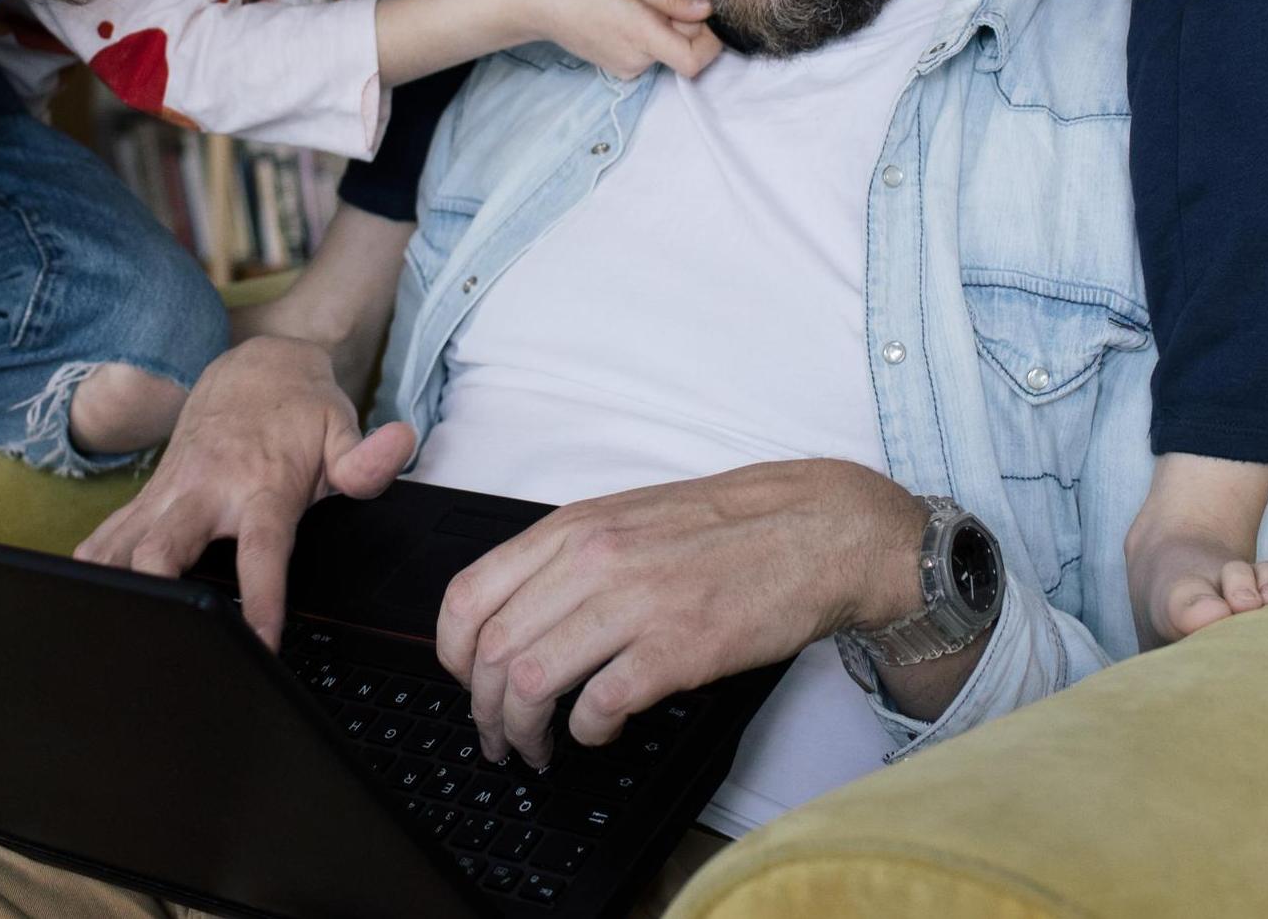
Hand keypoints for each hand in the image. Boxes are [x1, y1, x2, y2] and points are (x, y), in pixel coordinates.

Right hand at [73, 335, 415, 647]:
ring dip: (109, 587)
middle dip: (152, 588)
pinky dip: (91, 569)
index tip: (259, 642)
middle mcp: (206, 492)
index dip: (261, 598)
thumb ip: (367, 460)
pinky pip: (106, 536)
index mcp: (260, 488)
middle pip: (162, 548)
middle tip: (156, 640)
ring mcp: (169, 493)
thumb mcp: (344, 430)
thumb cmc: (303, 412)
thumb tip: (399, 445)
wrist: (256, 365)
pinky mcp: (146, 496)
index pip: (261, 552)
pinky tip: (80, 603)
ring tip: (100, 635)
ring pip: (119, 545)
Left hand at [434, 461, 925, 764]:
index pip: (469, 594)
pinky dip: (588, 732)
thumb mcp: (627, 518)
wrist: (814, 529)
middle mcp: (592, 559)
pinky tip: (602, 730)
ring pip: (530, 682)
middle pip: (491, 650)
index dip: (452, 655)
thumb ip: (568, 558)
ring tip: (537, 750)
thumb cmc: (725, 527)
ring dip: (523, 732)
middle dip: (483, 711)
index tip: (465, 683)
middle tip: (499, 738)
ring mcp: (634, 603)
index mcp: (573, 526)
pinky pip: (599, 706)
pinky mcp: (678, 649)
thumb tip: (519, 615)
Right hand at [525, 0, 720, 79]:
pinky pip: (648, 46)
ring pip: (666, 42)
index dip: (709, 38)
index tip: (701, 9)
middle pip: (683, 46)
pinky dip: (649, 23)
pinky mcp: (617, 64)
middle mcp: (637, 60)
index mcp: (641, 37)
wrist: (535, 2)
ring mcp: (626, 66)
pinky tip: (629, 1)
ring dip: (664, 13)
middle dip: (684, 12)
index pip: (695, 60)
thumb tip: (707, 9)